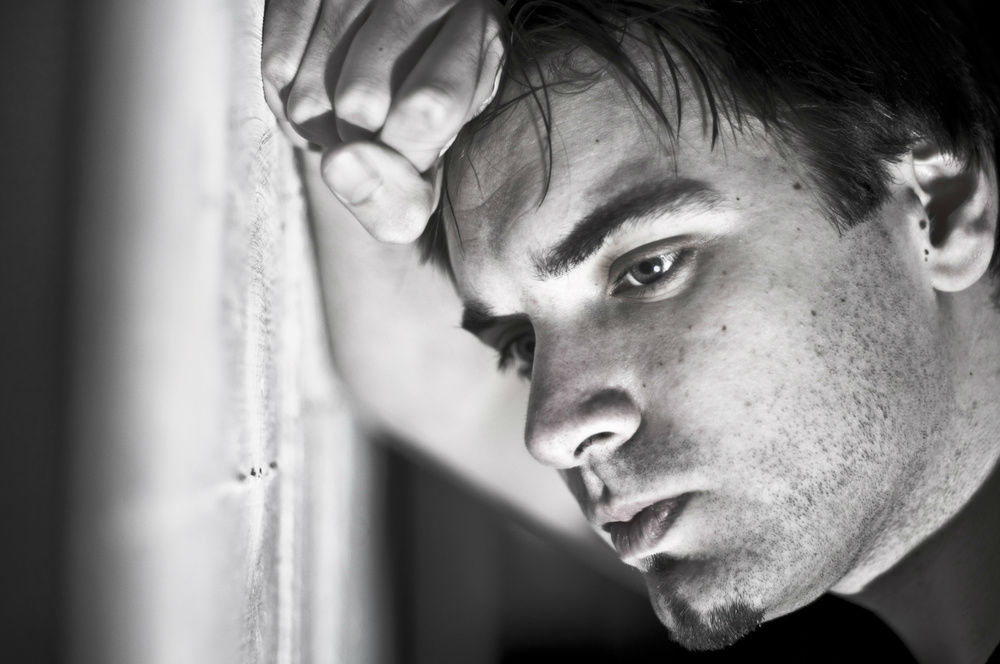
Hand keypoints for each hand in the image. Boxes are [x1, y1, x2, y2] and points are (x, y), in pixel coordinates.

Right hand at [262, 0, 504, 241]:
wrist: (380, 73)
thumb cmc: (415, 131)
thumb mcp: (428, 175)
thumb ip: (398, 202)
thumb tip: (341, 166)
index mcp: (478, 33)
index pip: (432, 107)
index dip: (401, 152)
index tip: (401, 154)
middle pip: (359, 104)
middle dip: (354, 142)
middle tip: (370, 134)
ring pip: (309, 92)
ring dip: (316, 129)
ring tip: (342, 119)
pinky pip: (275, 65)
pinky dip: (284, 101)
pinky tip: (311, 96)